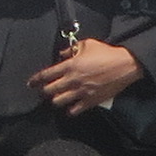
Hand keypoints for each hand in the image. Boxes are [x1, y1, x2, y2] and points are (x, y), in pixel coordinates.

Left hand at [29, 37, 144, 113]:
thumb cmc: (106, 53)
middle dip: (44, 91)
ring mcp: (81, 92)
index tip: (31, 83)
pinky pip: (74, 110)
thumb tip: (62, 54)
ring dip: (56, 100)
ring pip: (58, 102)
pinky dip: (70, 110)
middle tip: (44, 91)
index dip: (36, 80)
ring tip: (57, 98)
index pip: (46, 74)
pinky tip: (70, 107)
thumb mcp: (87, 45)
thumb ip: (71, 49)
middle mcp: (72, 80)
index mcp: (70, 66)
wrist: (124, 65)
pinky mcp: (90, 101)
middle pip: (49, 90)